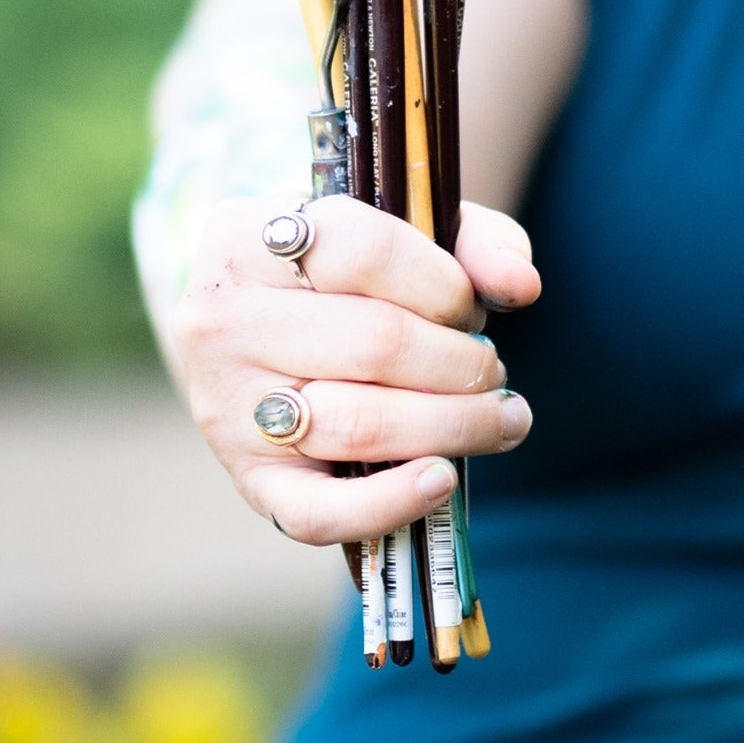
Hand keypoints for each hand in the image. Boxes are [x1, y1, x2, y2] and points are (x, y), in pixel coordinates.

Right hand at [174, 195, 540, 545]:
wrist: (262, 330)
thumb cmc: (345, 272)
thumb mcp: (405, 230)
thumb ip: (476, 241)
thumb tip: (522, 286)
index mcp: (249, 234)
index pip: (366, 251)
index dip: (444, 284)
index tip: (473, 309)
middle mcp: (222, 319)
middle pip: (374, 343)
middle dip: (461, 363)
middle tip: (493, 370)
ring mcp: (226, 405)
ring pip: (358, 423)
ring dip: (452, 424)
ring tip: (499, 418)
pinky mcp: (247, 480)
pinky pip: (317, 511)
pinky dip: (390, 504)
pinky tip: (443, 479)